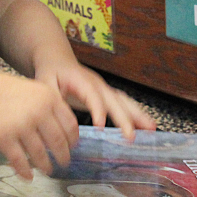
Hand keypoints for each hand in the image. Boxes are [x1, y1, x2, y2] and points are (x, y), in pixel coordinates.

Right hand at [0, 71, 78, 178]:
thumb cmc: (12, 93)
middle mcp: (38, 112)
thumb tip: (68, 134)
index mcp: (50, 99)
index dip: (73, 140)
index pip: (70, 125)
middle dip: (63, 156)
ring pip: (40, 154)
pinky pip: (19, 160)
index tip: (72, 147)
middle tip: (64, 164)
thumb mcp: (38, 91)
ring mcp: (21, 126)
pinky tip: (28, 176)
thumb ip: (53, 107)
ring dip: (45, 166)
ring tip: (48, 170)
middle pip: (57, 141)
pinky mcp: (5, 138)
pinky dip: (24, 171)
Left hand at [35, 60, 155, 140]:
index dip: (97, 110)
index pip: (92, 95)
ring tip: (152, 129)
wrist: (57, 59)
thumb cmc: (51, 72)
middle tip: (131, 136)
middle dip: (124, 118)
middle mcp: (97, 84)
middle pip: (113, 100)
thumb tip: (61, 119)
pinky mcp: (106, 94)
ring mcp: (104, 88)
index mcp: (82, 80)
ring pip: (123, 101)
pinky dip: (135, 114)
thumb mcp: (45, 83)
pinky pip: (123, 104)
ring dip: (137, 115)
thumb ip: (52, 99)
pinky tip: (146, 126)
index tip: (100, 126)